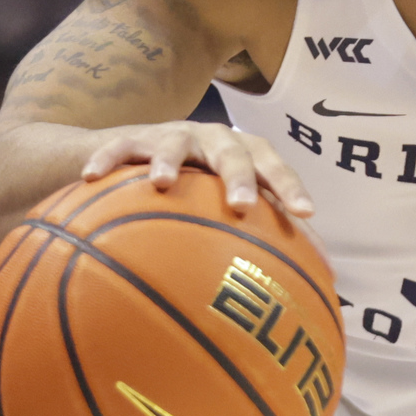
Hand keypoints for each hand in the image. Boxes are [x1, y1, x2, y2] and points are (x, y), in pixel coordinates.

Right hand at [77, 122, 315, 219]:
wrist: (145, 150)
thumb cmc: (205, 186)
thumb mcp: (234, 203)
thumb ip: (274, 235)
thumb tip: (326, 279)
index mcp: (245, 154)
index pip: (273, 167)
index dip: (289, 187)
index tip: (305, 214)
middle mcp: (213, 140)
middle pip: (231, 151)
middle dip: (238, 176)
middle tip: (242, 206)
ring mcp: (173, 135)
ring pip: (174, 142)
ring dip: (170, 159)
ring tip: (162, 182)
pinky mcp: (135, 138)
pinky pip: (118, 147)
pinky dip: (106, 159)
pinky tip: (90, 178)